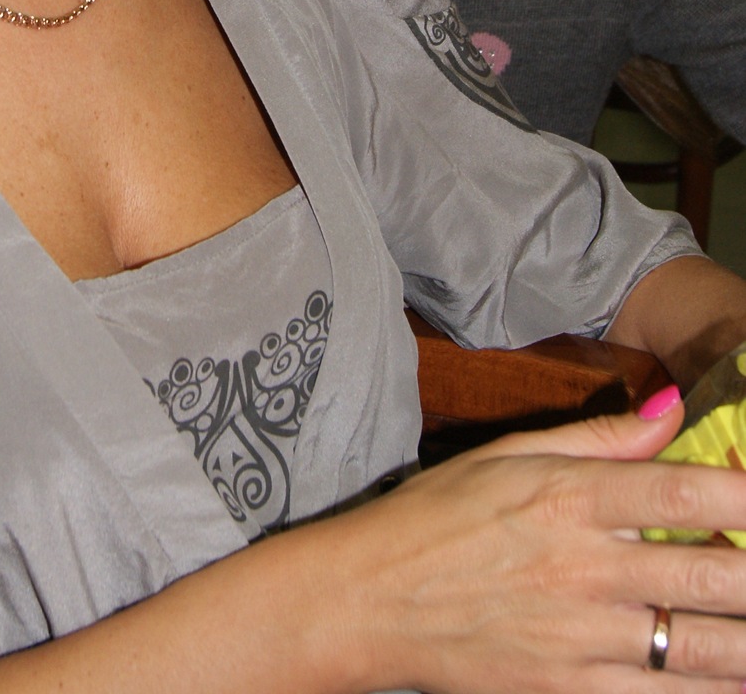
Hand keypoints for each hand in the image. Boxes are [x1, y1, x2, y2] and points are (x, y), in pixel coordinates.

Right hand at [337, 395, 745, 693]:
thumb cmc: (434, 518)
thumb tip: (671, 410)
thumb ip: (597, 436)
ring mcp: (579, 638)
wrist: (368, 600)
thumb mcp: (506, 455)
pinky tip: (734, 680)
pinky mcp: (568, 691)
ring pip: (698, 647)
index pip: (679, 489)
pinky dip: (709, 691)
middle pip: (708, 574)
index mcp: (566, 497)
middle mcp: (582, 567)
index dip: (743, 493)